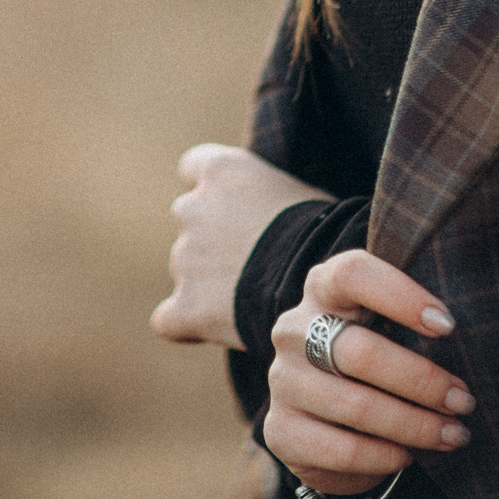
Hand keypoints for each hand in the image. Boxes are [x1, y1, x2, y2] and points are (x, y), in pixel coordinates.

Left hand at [151, 143, 329, 347]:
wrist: (329, 284)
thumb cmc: (329, 233)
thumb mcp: (298, 191)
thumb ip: (265, 195)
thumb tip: (268, 209)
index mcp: (221, 171)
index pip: (194, 167)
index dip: (212, 189)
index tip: (230, 207)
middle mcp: (191, 208)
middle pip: (192, 220)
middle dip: (214, 238)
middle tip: (256, 260)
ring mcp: (183, 258)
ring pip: (186, 270)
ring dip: (209, 281)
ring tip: (255, 297)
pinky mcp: (185, 306)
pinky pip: (169, 319)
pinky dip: (186, 324)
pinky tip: (214, 331)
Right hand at [266, 249, 474, 497]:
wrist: (324, 418)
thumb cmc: (374, 360)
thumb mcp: (388, 327)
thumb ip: (415, 318)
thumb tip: (468, 330)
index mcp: (323, 290)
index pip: (352, 274)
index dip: (400, 296)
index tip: (448, 327)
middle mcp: (294, 330)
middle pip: (360, 351)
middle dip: (423, 381)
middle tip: (464, 401)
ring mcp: (284, 381)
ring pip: (356, 405)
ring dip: (415, 426)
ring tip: (454, 434)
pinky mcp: (280, 430)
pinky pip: (341, 449)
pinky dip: (384, 456)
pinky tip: (408, 456)